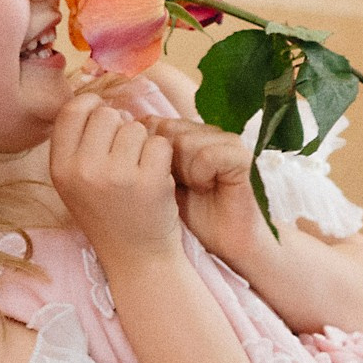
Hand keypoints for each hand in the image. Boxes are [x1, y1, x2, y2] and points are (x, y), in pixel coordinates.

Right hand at [49, 92, 180, 258]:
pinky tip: (156, 176)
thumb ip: (78, 143)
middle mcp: (83, 170)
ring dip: (143, 142)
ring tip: (140, 169)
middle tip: (126, 153)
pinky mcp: (148, 182)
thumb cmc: (109, 213)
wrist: (137, 256)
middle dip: (122, 126)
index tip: (106, 119)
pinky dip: (163, 156)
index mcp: (60, 167)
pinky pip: (160, 143)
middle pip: (108, 114)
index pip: (72, 110)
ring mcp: (116, 175)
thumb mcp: (76, 181)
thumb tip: (94, 97)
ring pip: (136, 127)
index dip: (92, 106)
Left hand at [149, 116, 275, 268]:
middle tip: (176, 184)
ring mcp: (226, 141)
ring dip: (183, 170)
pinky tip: (205, 188)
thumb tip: (121, 131)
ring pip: (185, 141)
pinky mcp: (242, 157)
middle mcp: (207, 132)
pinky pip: (208, 155)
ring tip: (193, 187)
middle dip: (163, 160)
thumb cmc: (188, 212)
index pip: (153, 122)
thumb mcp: (156, 181)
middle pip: (167, 129)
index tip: (156, 177)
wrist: (223, 239)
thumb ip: (143, 155)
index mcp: (187, 133)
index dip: (146, 150)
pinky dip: (201, 175)